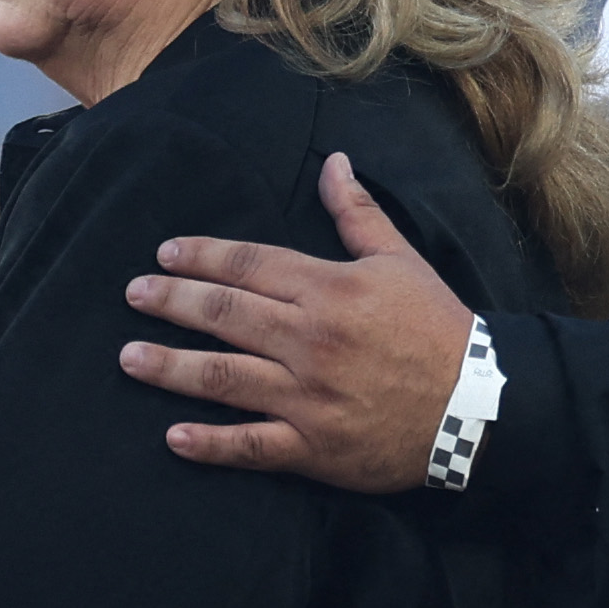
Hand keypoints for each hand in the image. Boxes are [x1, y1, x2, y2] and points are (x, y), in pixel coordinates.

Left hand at [118, 154, 472, 492]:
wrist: (479, 404)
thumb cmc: (436, 327)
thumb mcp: (399, 260)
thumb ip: (357, 213)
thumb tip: (334, 162)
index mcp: (328, 290)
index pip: (248, 264)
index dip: (201, 257)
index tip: (165, 255)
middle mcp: (309, 340)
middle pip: (224, 313)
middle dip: (171, 302)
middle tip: (134, 295)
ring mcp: (308, 396)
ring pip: (225, 377)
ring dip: (171, 367)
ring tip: (129, 357)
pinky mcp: (314, 445)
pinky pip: (252, 445)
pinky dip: (211, 444)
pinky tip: (175, 437)